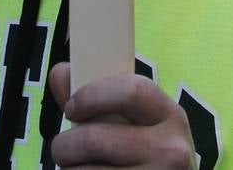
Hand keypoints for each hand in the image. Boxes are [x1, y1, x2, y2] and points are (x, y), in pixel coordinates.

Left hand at [48, 63, 194, 168]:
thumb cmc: (149, 154)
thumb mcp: (137, 123)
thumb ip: (99, 99)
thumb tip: (62, 72)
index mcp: (170, 115)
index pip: (131, 91)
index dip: (91, 96)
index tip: (72, 107)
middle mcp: (170, 148)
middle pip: (95, 139)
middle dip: (66, 144)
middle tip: (63, 148)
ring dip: (70, 168)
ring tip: (78, 166)